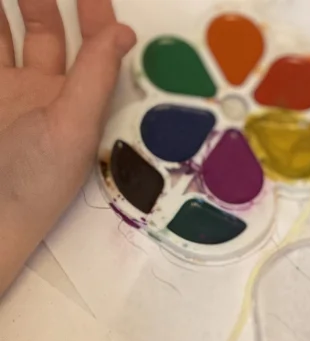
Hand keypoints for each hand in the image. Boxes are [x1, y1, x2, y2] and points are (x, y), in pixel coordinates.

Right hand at [0, 0, 134, 294]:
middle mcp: (42, 93)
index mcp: (74, 103)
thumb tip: (126, 34)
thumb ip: (96, 77)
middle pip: (47, 31)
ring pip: (5, 35)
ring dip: (6, 9)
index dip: (96, 13)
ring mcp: (7, 91)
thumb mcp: (71, 128)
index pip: (93, 47)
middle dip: (43, 0)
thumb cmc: (32, 182)